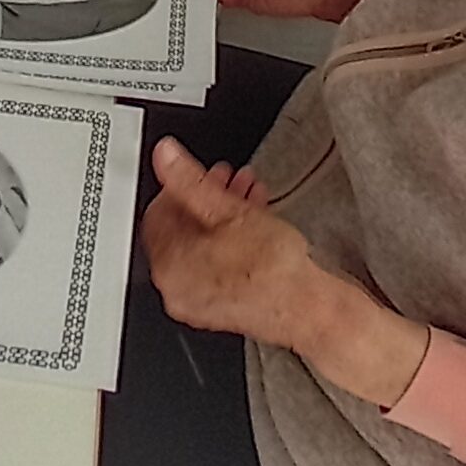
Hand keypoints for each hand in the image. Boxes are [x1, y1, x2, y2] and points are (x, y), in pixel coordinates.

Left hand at [144, 143, 428, 406]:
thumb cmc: (272, 269)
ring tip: (248, 197)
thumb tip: (164, 155)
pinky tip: (255, 224)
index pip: (158, 214)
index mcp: (167, 266)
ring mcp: (198, 303)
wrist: (307, 308)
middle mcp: (176, 289)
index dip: (181, 186)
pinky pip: (216, 268)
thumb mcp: (227, 208)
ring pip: (202, 248)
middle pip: (182, 231)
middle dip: (207, 199)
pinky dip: (230, 243)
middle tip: (227, 181)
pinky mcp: (222, 309)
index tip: (201, 174)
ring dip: (223, 217)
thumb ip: (190, 178)